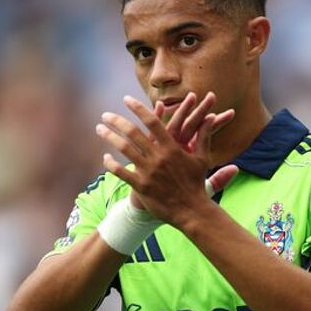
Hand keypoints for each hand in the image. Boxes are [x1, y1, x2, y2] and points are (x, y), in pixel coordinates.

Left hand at [95, 92, 237, 225]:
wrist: (192, 210)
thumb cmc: (196, 183)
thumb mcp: (202, 158)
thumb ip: (204, 136)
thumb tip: (211, 117)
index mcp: (172, 148)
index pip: (152, 122)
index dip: (138, 109)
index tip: (126, 100)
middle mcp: (158, 157)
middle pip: (133, 133)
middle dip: (116, 121)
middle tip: (105, 115)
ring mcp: (148, 172)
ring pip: (124, 149)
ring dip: (109, 137)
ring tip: (100, 129)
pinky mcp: (141, 187)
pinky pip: (121, 172)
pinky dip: (110, 164)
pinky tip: (105, 158)